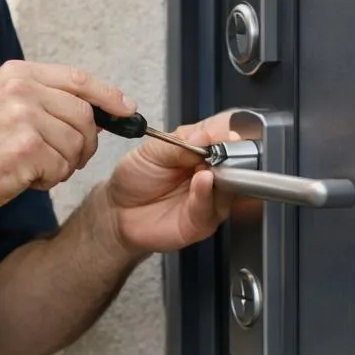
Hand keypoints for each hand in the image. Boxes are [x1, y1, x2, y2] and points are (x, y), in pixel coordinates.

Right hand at [0, 60, 136, 213]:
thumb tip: (100, 109)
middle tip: (64, 158)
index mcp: (18, 74)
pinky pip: (62, 166)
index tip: (126, 109)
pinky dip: (50, 178)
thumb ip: (47, 99)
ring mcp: (23, 117)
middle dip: (84, 143)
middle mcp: (21, 89)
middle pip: (84, 115)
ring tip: (35, 166)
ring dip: (64, 164)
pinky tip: (27, 176)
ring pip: (77, 144)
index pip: (78, 79)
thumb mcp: (7, 105)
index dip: (108, 95)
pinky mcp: (26, 147)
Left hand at [102, 110, 239, 254]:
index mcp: (202, 151)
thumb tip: (208, 133)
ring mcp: (211, 198)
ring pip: (230, 186)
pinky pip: (212, 207)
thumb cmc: (136, 178)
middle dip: (231, 155)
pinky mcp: (203, 221)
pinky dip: (207, 193)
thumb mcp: (152, 150)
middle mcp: (212, 174)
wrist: (117, 211)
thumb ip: (181, 142)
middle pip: (237, 163)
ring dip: (221, 174)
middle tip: (220, 148)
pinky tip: (202, 181)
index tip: (226, 132)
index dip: (228, 134)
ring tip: (205, 166)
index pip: (225, 138)